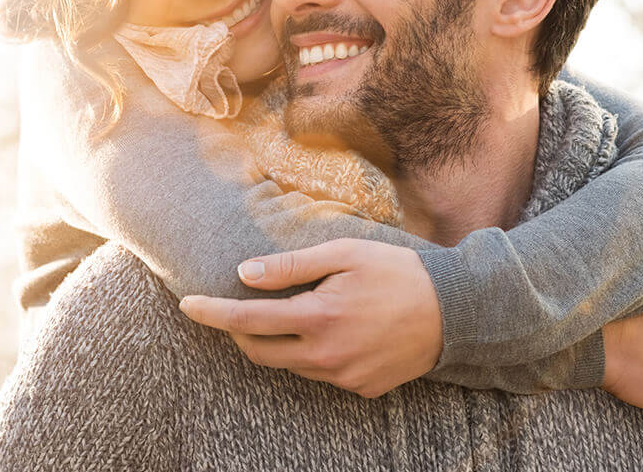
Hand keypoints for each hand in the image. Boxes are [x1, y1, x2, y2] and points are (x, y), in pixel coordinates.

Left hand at [179, 239, 442, 397]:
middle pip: (260, 352)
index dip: (213, 313)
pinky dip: (311, 353)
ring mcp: (343, 378)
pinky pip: (321, 374)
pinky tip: (332, 330)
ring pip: (290, 365)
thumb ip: (292, 266)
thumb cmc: (398, 272)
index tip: (187, 305)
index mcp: (318, 318)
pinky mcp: (361, 389)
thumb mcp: (344, 253)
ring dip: (277, 341)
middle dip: (237, 331)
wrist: (455, 310)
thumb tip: (245, 273)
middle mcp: (325, 356)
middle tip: (232, 308)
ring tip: (289, 312)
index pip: (247, 320)